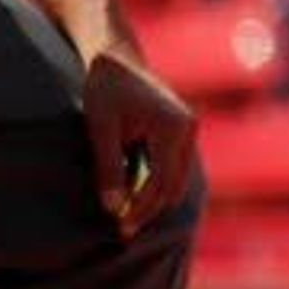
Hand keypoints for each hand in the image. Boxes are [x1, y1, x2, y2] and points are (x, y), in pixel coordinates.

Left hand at [80, 42, 200, 233]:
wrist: (116, 58)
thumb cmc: (104, 90)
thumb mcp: (100, 128)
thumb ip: (108, 168)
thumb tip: (113, 209)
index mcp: (173, 127)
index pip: (160, 182)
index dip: (141, 209)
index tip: (119, 227)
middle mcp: (188, 129)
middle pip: (174, 186)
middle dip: (150, 209)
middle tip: (123, 229)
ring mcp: (189, 129)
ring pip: (178, 180)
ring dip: (155, 199)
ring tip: (127, 216)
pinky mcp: (182, 131)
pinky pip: (175, 168)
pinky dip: (158, 184)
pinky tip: (135, 194)